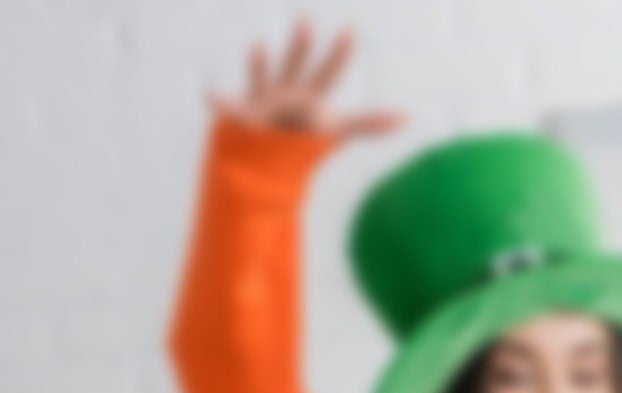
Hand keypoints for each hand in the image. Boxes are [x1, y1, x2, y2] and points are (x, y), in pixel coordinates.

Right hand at [210, 22, 401, 140]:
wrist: (262, 143)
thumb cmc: (300, 132)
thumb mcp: (336, 129)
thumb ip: (370, 124)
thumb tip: (409, 116)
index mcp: (311, 94)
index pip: (331, 71)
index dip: (341, 54)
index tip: (352, 29)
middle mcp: (288, 90)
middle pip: (299, 67)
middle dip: (302, 48)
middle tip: (308, 20)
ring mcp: (264, 101)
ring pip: (266, 81)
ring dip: (262, 65)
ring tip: (259, 45)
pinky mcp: (244, 115)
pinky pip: (233, 109)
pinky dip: (224, 104)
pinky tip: (213, 97)